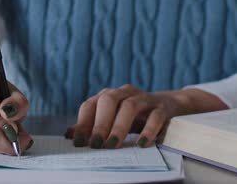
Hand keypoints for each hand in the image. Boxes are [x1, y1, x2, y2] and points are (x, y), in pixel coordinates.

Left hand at [65, 85, 227, 148]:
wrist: (166, 106)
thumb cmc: (132, 117)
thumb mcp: (112, 120)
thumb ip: (92, 126)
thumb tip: (70, 135)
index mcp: (108, 96)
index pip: (90, 104)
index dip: (83, 123)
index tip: (79, 143)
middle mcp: (124, 93)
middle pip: (108, 100)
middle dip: (100, 123)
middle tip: (96, 144)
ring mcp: (144, 98)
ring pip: (130, 106)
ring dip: (119, 126)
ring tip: (113, 144)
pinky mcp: (161, 108)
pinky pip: (155, 116)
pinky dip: (149, 130)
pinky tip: (143, 143)